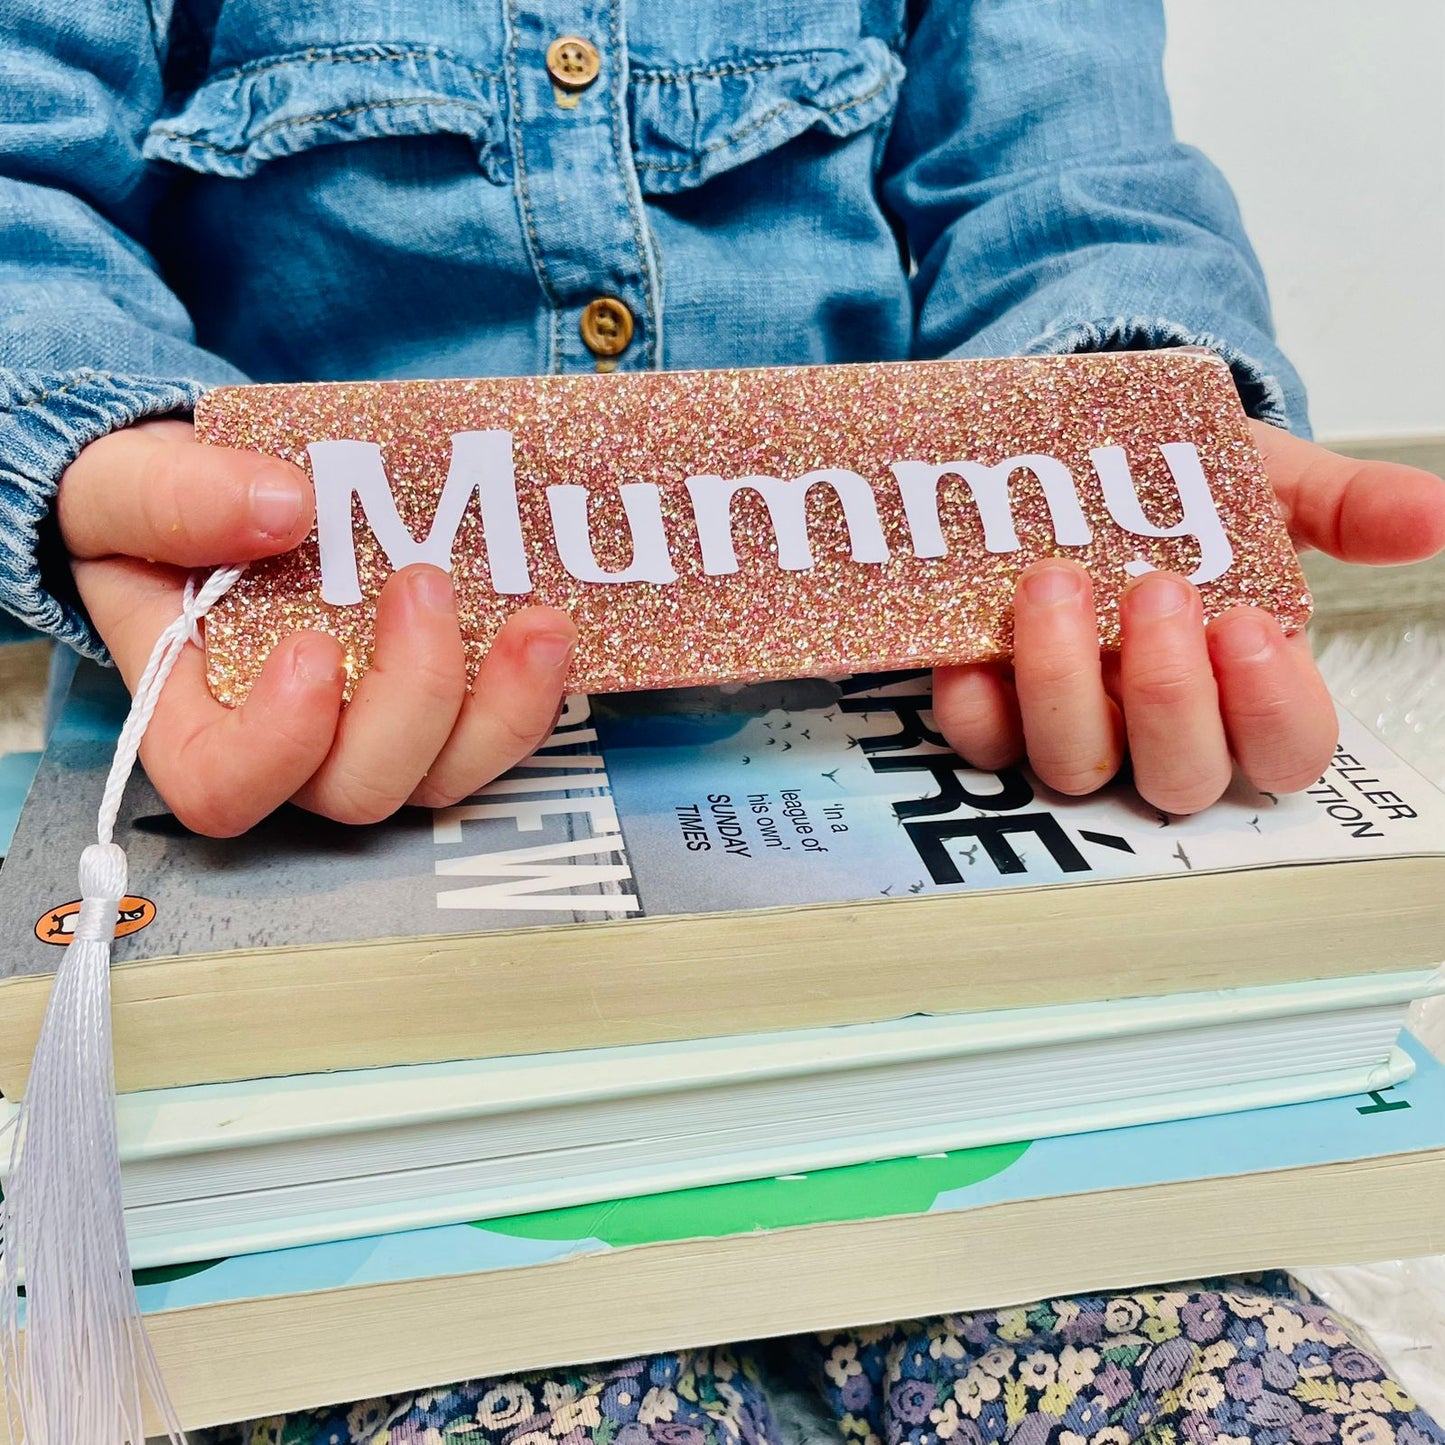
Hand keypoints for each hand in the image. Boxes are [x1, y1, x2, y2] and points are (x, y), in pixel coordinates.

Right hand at [58, 420, 576, 836]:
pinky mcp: (442, 703)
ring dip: (504, 712)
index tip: (311, 650)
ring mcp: (375, 730)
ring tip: (540, 622)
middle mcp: (295, 748)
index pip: (226, 787)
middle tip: (425, 584)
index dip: (278, 748)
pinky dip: (536, 691)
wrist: (224, 493)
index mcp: (196, 719)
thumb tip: (283, 507)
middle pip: (362, 787)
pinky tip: (553, 624)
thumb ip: (174, 499)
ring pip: (447, 775)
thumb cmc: (154, 511)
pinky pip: (498, 731)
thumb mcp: (124, 485)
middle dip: (413, 701)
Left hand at [932, 420, 1444, 813]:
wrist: (1086, 460)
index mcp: (1244, 688)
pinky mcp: (995, 713)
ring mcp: (1075, 728)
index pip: (1285, 752)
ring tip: (1054, 582)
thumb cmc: (1188, 495)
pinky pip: (983, 743)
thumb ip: (1347, 506)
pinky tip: (974, 646)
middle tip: (1155, 591)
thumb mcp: (1273, 486)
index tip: (1247, 625)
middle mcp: (1160, 727)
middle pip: (1180, 778)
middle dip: (1170, 693)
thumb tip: (1434, 515)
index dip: (1271, 710)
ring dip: (1063, 683)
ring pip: (1075, 765)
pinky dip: (975, 702)